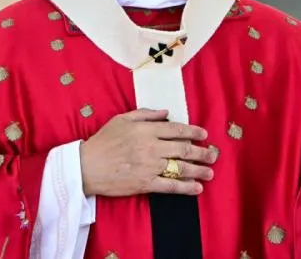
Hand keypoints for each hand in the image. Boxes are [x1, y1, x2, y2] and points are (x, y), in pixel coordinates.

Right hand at [79, 109, 215, 196]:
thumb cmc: (103, 141)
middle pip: (183, 149)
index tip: (204, 134)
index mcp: (146, 130)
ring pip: (181, 168)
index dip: (193, 132)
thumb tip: (166, 112)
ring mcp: (149, 166)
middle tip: (213, 155)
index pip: (176, 130)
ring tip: (210, 172)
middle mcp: (151, 147)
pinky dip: (185, 188)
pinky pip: (170, 186)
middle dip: (202, 152)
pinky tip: (197, 188)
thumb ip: (145, 114)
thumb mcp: (122, 119)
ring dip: (199, 170)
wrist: (87, 166)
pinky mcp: (145, 184)